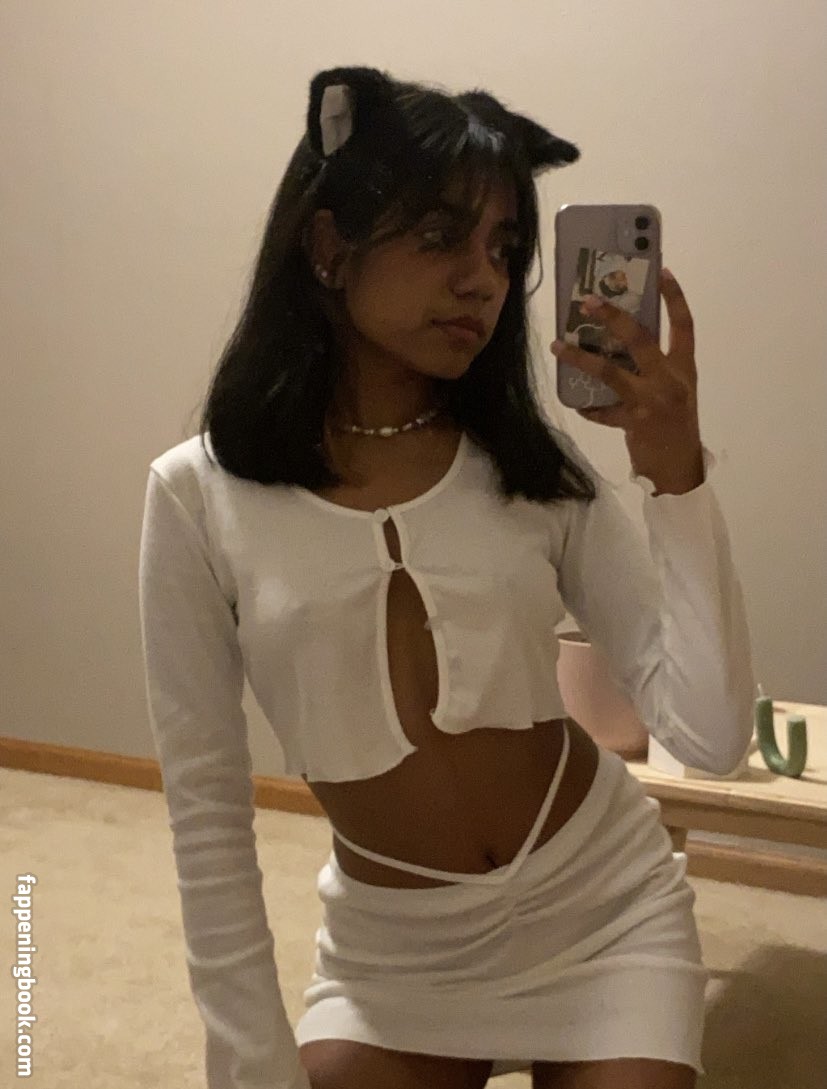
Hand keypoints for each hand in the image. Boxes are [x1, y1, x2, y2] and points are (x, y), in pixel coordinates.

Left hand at [550, 268, 704, 491]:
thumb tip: (619, 342)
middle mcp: (670, 380)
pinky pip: (602, 410)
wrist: (680, 469)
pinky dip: (588, 407)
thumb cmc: (676, 426)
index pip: (684, 325)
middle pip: (640, 338)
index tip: (662, 271)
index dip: (675, 297)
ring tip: (558, 346)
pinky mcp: (634, 421)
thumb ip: (656, 368)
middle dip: (613, 317)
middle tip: (589, 301)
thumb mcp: (675, 391)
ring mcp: (651, 400)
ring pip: (610, 371)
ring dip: (581, 358)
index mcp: (685, 368)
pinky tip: (578, 403)